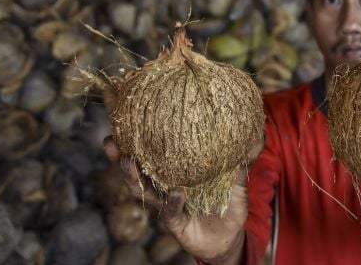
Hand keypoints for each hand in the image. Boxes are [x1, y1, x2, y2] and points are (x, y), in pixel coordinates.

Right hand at [104, 136, 260, 263]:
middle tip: (109, 139)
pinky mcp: (176, 224)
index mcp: (175, 173)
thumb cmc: (227, 207)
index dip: (135, 137)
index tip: (123, 120)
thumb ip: (238, 166)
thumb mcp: (236, 183)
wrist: (228, 240)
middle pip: (137, 169)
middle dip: (120, 154)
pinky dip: (172, 202)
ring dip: (133, 176)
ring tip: (127, 160)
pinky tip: (175, 192)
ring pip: (143, 190)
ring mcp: (167, 205)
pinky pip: (170, 212)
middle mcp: (165, 187)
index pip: (151, 152)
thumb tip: (251, 139)